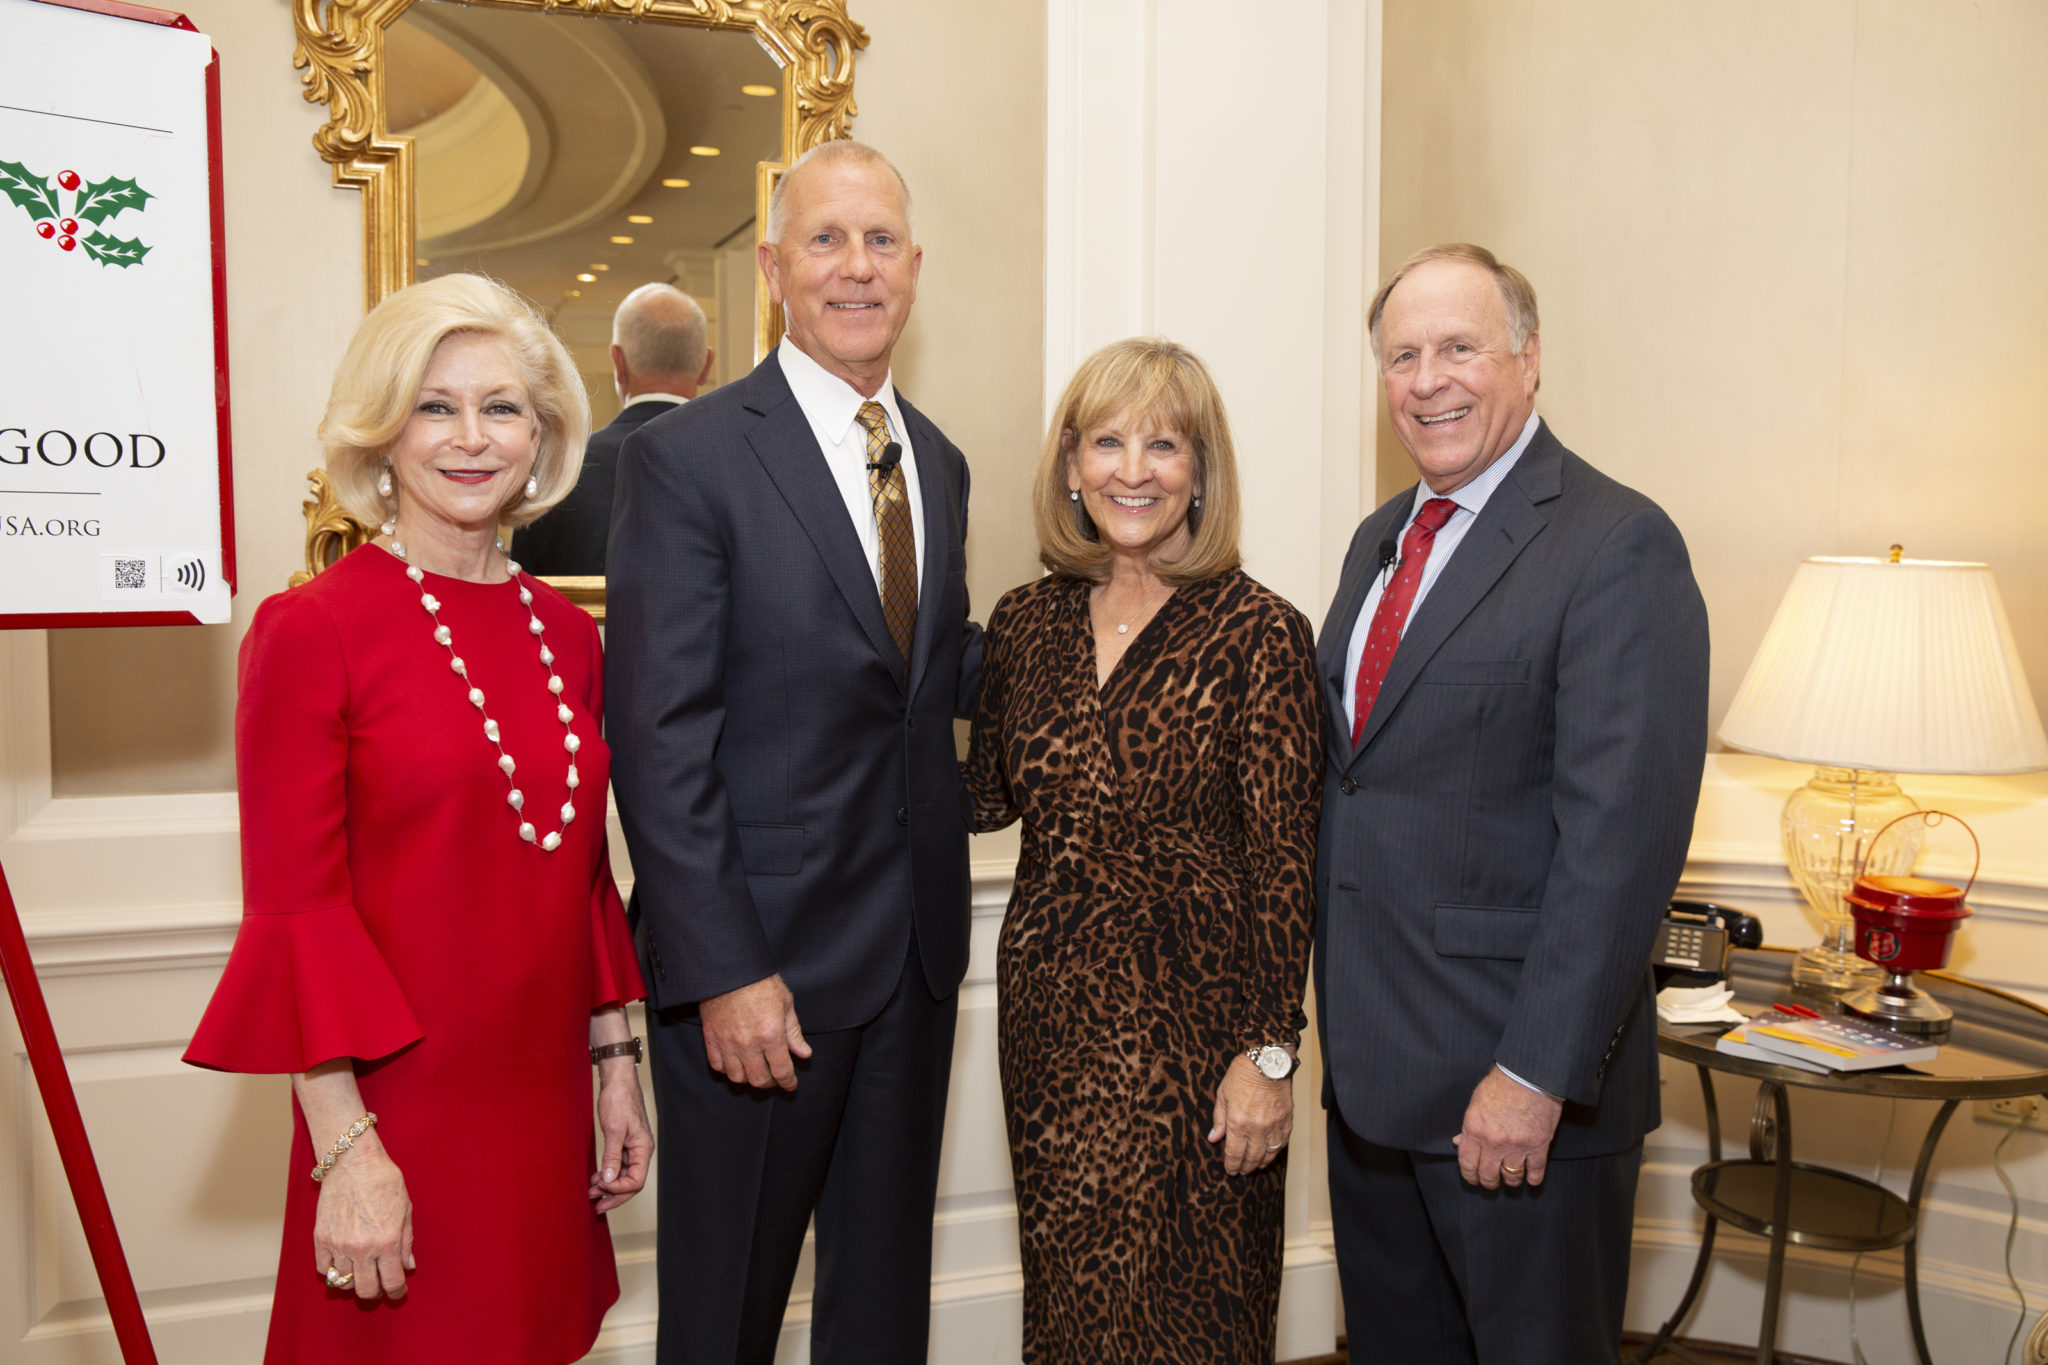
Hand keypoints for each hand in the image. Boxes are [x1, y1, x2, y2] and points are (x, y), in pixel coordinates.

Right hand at [311, 1135, 413, 1300]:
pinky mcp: (321, 1238)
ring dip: (353, 1282)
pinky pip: (323, 1269)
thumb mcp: (405, 1209)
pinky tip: (342, 1263)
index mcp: (387, 1241)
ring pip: (343, 1283)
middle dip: (376, 1292)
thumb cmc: (383, 1181)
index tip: (398, 1292)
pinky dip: (332, 1271)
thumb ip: (406, 1241)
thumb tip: (407, 1266)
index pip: (391, 1282)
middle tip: (380, 1285)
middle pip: (366, 1290)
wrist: (353, 1162)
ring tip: (361, 1273)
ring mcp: (339, 1245)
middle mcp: (362, 1248)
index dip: (396, 1292)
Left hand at [589, 1067, 653, 1212]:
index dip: (619, 1189)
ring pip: (624, 1176)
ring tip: (591, 1193)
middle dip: (614, 1195)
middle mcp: (640, 1151)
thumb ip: (612, 1156)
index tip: (601, 1187)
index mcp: (643, 1148)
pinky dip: (607, 1174)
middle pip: (631, 1183)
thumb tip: (610, 1180)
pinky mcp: (623, 1144)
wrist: (617, 1082)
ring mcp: (632, 1148)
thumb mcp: (614, 1129)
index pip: (636, 1181)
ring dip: (608, 1186)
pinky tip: (595, 1179)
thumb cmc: (619, 1101)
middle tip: (596, 1205)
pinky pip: (618, 1166)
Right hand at [699, 974, 810, 1089]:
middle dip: (771, 1083)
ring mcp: (727, 1043)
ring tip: (755, 1071)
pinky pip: (717, 1066)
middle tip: (775, 1078)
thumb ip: (794, 1033)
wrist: (730, 969)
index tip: (791, 1085)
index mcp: (771, 1034)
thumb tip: (804, 1054)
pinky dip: (727, 1070)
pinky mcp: (711, 1038)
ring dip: (748, 1079)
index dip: (788, 1082)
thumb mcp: (785, 1004)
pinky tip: (736, 1064)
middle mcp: (749, 1044)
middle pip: (759, 1079)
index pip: (781, 1070)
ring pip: (737, 1077)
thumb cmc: (760, 982)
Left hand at [1207, 1053, 1293, 1175]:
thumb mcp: (1223, 1095)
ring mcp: (1274, 1125)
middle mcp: (1257, 1128)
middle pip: (1252, 1157)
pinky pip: (1282, 1142)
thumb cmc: (1242, 1074)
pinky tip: (1271, 1153)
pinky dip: (1276, 1151)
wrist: (1267, 1061)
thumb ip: (1219, 1119)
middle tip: (1242, 1171)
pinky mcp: (1287, 1120)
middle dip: (1246, 1167)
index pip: (1234, 1153)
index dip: (1232, 1165)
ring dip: (1262, 1162)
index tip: (1230, 1171)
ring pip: (1269, 1153)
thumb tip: (1214, 1138)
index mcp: (1238, 1123)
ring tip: (1256, 1166)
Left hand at [1453, 1065, 1563, 1188]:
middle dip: (1488, 1181)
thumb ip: (1468, 1126)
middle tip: (1490, 1182)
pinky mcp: (1538, 1146)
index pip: (1467, 1163)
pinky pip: (1536, 1172)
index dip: (1469, 1175)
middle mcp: (1494, 1142)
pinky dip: (1534, 1179)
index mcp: (1474, 1129)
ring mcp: (1517, 1146)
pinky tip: (1531, 1179)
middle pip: (1488, 1174)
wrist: (1530, 1074)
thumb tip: (1459, 1142)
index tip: (1472, 1179)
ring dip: (1510, 1181)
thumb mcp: (1476, 1102)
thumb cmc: (1501, 1083)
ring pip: (1511, 1177)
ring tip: (1510, 1179)